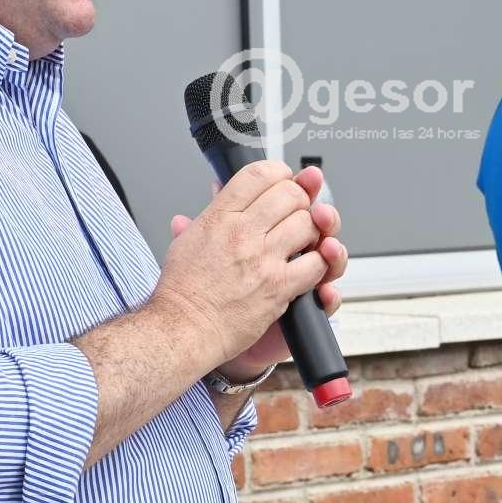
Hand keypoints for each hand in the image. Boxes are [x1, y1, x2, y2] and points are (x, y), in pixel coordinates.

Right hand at [165, 165, 346, 379]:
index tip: (284, 180)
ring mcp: (263, 259)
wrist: (182, 330)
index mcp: (219, 216)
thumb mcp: (187, 239)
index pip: (259, 174)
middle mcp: (242, 233)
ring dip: (313, 231)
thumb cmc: (183, 290)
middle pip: (290, 194)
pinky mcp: (278, 287)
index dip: (280, 172)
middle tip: (297, 211)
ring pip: (308, 224)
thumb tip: (218, 186)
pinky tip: (309, 266)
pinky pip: (316, 263)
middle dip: (300, 199)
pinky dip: (319, 263)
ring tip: (305, 239)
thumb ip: (210, 211)